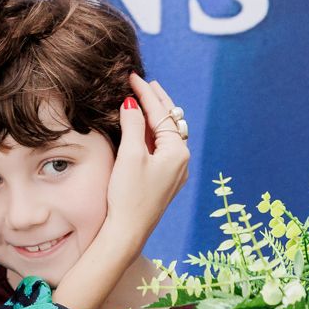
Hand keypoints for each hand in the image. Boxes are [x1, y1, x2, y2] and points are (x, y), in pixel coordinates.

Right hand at [49, 74, 188, 308]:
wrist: (127, 232)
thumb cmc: (128, 195)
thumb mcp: (130, 155)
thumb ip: (133, 125)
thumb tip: (131, 102)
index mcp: (178, 151)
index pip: (162, 114)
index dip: (146, 93)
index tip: (133, 77)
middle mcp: (181, 160)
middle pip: (170, 122)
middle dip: (157, 102)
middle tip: (144, 83)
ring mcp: (174, 172)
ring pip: (165, 136)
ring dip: (154, 118)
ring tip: (143, 101)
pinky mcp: (163, 181)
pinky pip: (160, 148)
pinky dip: (151, 134)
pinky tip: (142, 129)